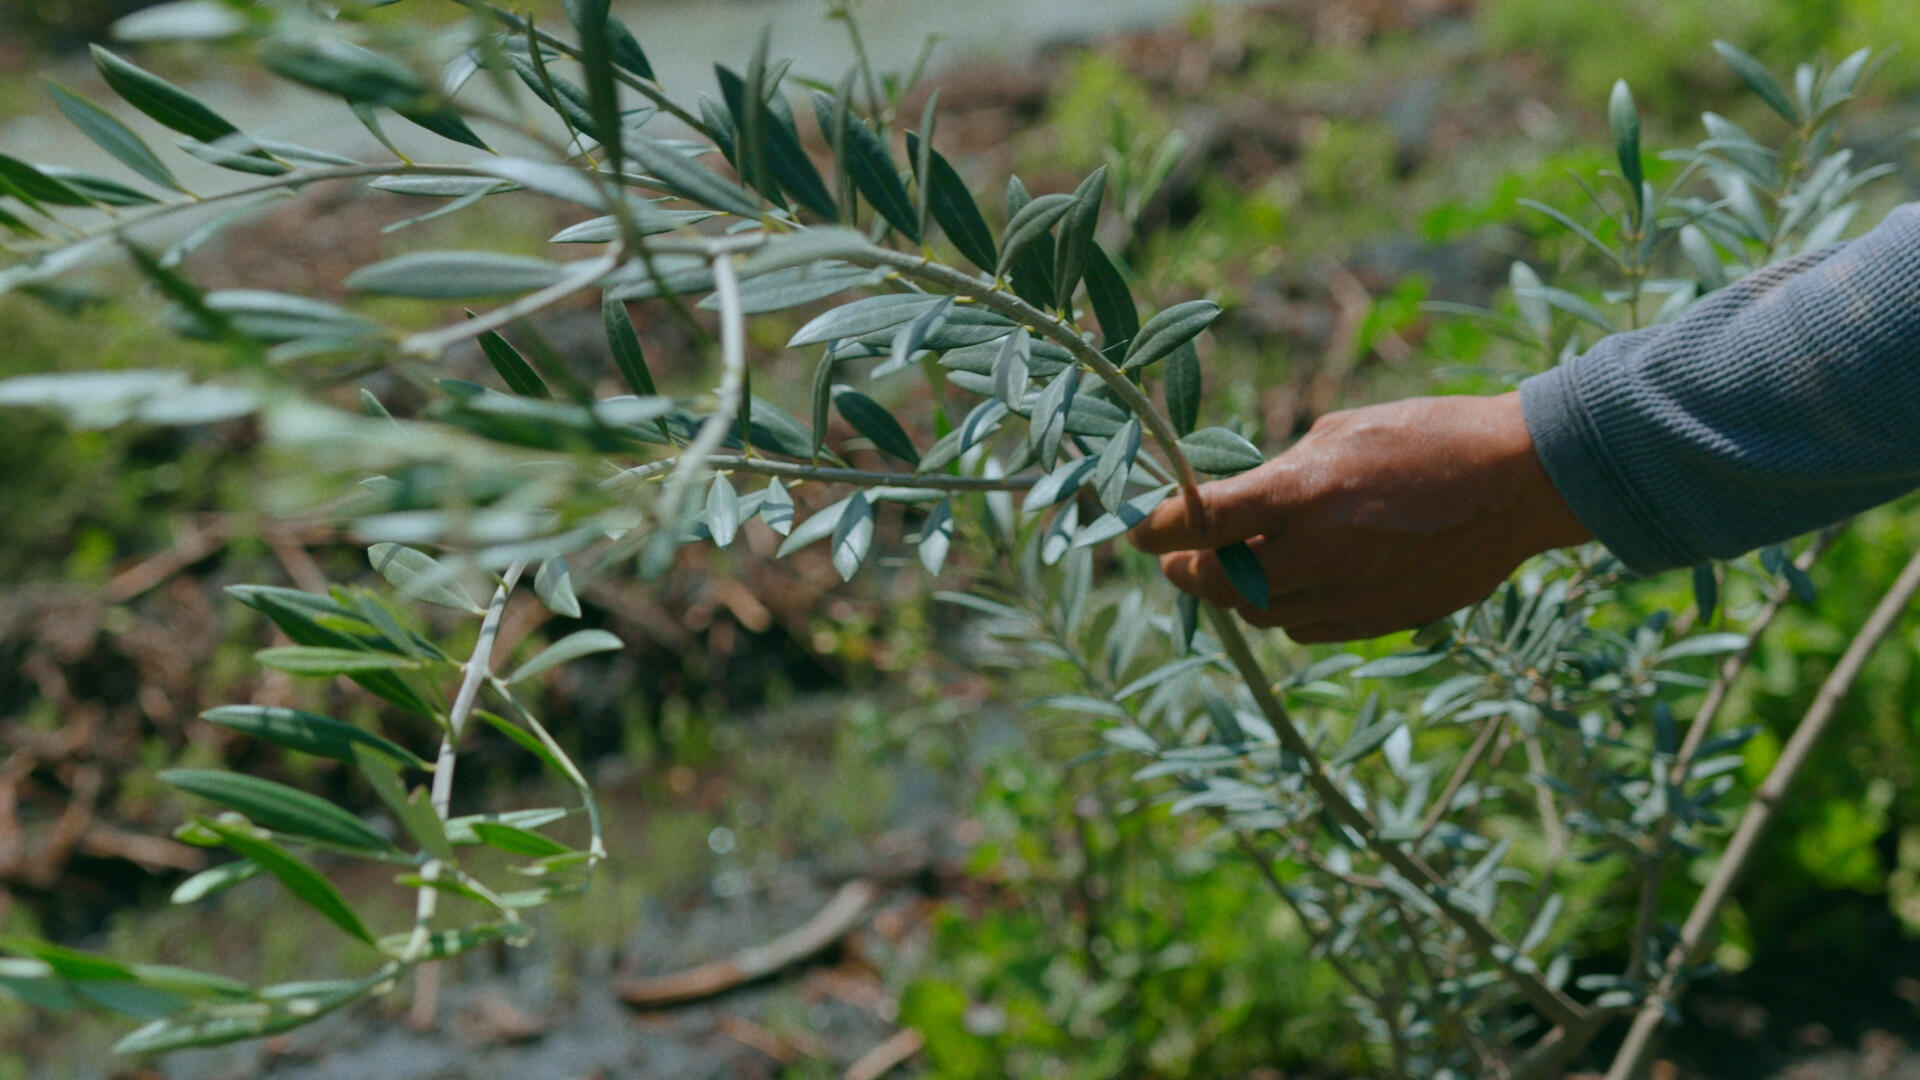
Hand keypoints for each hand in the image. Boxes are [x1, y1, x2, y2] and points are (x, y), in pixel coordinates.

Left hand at [1129, 392, 1590, 642]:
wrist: (1520, 483)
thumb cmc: (1428, 437)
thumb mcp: (1340, 432)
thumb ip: (1281, 475)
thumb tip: (1237, 502)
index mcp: (1303, 492)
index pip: (1200, 521)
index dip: (1155, 530)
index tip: (1132, 533)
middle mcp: (1319, 552)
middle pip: (1218, 582)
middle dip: (1187, 570)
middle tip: (1176, 556)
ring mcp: (1350, 595)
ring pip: (1260, 614)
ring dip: (1235, 594)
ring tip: (1231, 568)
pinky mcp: (1378, 622)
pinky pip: (1306, 630)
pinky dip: (1285, 611)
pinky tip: (1291, 585)